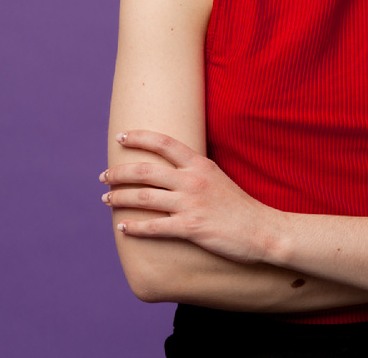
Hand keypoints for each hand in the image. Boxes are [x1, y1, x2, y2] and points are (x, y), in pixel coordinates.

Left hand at [101, 130, 278, 263]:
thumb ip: (194, 172)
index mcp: (200, 164)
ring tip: (106, 200)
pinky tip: (123, 228)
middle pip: (145, 170)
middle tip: (104, 177)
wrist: (263, 230)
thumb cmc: (240, 207)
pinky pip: (154, 227)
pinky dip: (135, 227)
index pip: (163, 142)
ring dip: (120, 198)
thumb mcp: (218, 179)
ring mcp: (191, 204)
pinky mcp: (191, 228)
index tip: (120, 137)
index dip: (138, 137)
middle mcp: (193, 180)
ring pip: (144, 197)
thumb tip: (170, 171)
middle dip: (118, 173)